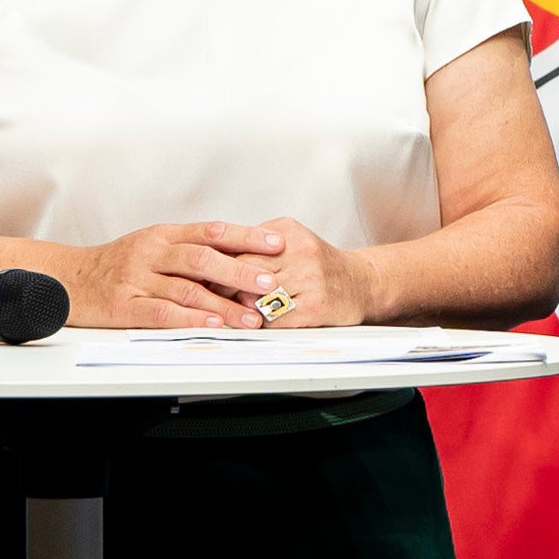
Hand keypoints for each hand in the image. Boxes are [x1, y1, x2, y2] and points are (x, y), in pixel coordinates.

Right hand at [71, 223, 282, 327]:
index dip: (247, 236)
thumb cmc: (118, 265)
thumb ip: (191, 250)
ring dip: (223, 305)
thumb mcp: (154, 246)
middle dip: (241, 270)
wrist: (70, 279)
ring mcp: (137, 278)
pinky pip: (161, 312)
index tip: (277, 243)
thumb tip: (242, 256)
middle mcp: (152, 252)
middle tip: (270, 283)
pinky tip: (211, 326)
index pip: (213, 231)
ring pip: (187, 288)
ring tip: (250, 317)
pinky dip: (189, 320)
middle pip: (203, 258)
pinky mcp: (124, 305)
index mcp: (164, 234)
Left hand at [211, 220, 371, 326]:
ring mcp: (310, 280)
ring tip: (223, 314)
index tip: (198, 277)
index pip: (240, 248)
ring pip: (258, 297)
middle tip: (203, 298)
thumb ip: (256, 244)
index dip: (216, 265)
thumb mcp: (290, 240)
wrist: (361, 283)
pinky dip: (258, 325)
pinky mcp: (315, 308)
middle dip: (221, 288)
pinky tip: (250, 325)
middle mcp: (301, 253)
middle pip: (245, 271)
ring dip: (237, 309)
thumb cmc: (319, 265)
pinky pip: (275, 320)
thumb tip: (213, 258)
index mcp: (288, 233)